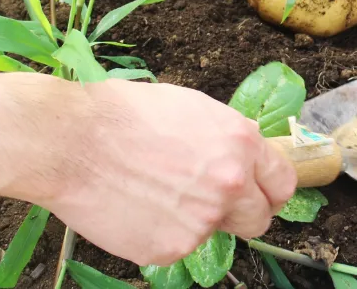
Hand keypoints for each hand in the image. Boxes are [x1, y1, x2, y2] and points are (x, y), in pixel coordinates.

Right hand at [32, 80, 296, 266]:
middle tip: (211, 202)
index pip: (282, 183)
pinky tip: (138, 207)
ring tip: (157, 193)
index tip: (260, 193)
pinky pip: (179, 246)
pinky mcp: (172, 248)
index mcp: (241, 144)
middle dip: (242, 213)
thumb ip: (226, 139)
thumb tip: (241, 159)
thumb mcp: (193, 108)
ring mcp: (203, 221)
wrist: (73, 142)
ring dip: (196, 220)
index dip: (270, 189)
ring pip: (215, 232)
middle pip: (259, 219)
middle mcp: (231, 185)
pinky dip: (163, 233)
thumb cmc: (125, 114)